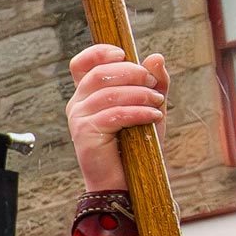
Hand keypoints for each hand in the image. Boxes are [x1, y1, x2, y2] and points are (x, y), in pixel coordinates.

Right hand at [66, 43, 168, 192]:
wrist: (128, 183)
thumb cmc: (137, 145)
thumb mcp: (149, 107)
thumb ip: (154, 83)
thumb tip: (156, 57)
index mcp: (87, 95)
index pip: (81, 64)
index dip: (99, 52)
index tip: (124, 55)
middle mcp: (77, 104)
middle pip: (100, 73)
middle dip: (132, 73)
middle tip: (154, 84)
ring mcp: (78, 118)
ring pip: (109, 93)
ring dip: (140, 94)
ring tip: (158, 103)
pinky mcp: (84, 133)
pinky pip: (114, 114)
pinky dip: (138, 112)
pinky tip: (153, 117)